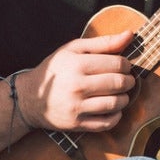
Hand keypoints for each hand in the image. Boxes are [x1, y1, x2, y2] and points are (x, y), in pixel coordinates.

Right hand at [19, 30, 135, 132]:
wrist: (30, 97)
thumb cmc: (56, 69)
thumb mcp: (74, 49)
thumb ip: (103, 42)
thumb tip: (129, 35)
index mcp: (77, 64)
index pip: (117, 64)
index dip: (126, 65)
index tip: (124, 66)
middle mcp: (77, 86)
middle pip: (118, 83)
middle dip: (128, 81)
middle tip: (126, 80)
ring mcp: (76, 107)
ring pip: (115, 104)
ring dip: (124, 98)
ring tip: (120, 93)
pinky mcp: (77, 124)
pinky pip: (106, 123)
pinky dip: (116, 116)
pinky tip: (113, 108)